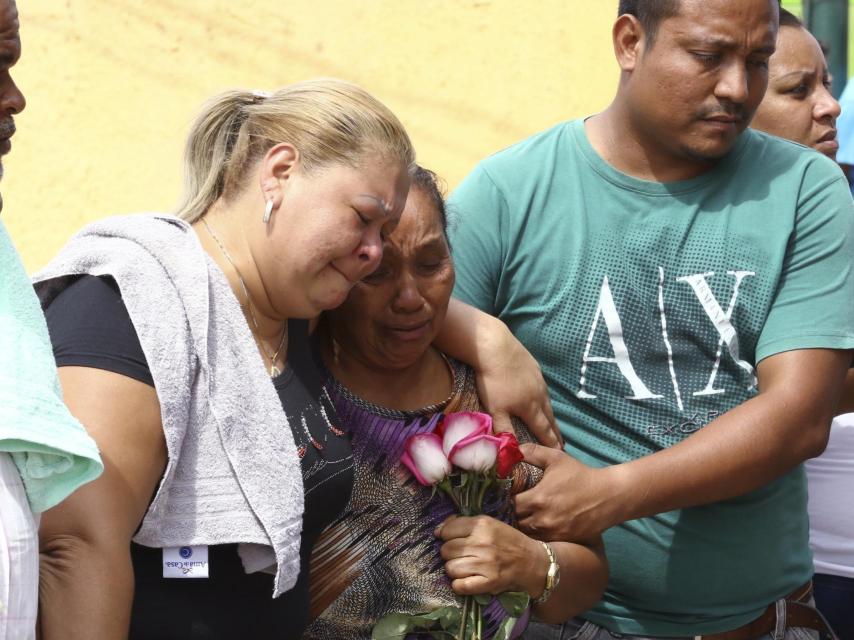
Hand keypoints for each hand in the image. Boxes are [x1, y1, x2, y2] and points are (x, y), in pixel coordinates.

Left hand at [437, 515, 546, 596]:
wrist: (532, 562)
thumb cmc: (509, 541)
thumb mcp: (490, 524)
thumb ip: (465, 523)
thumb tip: (439, 530)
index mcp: (482, 524)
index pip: (447, 531)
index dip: (446, 536)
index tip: (451, 540)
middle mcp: (482, 542)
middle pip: (446, 550)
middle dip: (450, 554)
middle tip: (461, 555)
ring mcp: (485, 563)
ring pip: (450, 568)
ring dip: (454, 569)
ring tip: (465, 567)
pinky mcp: (488, 582)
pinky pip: (459, 586)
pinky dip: (459, 585)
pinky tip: (466, 580)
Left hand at [475, 325, 561, 448]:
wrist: (496, 349)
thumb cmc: (494, 381)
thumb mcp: (496, 409)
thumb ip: (504, 430)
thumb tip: (510, 450)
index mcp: (530, 408)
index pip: (544, 430)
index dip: (551, 443)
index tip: (560, 452)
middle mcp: (539, 396)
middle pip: (549, 418)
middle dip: (555, 432)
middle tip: (562, 443)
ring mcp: (538, 381)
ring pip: (547, 402)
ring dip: (551, 415)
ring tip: (553, 422)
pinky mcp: (534, 368)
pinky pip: (543, 388)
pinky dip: (544, 398)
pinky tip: (542, 395)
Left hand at [514, 443, 624, 541]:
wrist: (609, 496)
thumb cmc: (581, 475)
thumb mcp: (556, 458)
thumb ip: (532, 451)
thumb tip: (513, 449)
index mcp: (538, 499)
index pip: (509, 504)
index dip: (504, 500)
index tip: (505, 496)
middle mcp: (542, 519)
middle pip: (515, 522)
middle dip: (511, 514)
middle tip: (510, 507)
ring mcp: (553, 532)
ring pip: (526, 534)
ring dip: (522, 526)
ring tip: (522, 517)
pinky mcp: (563, 540)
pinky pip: (541, 542)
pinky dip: (536, 535)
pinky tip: (537, 526)